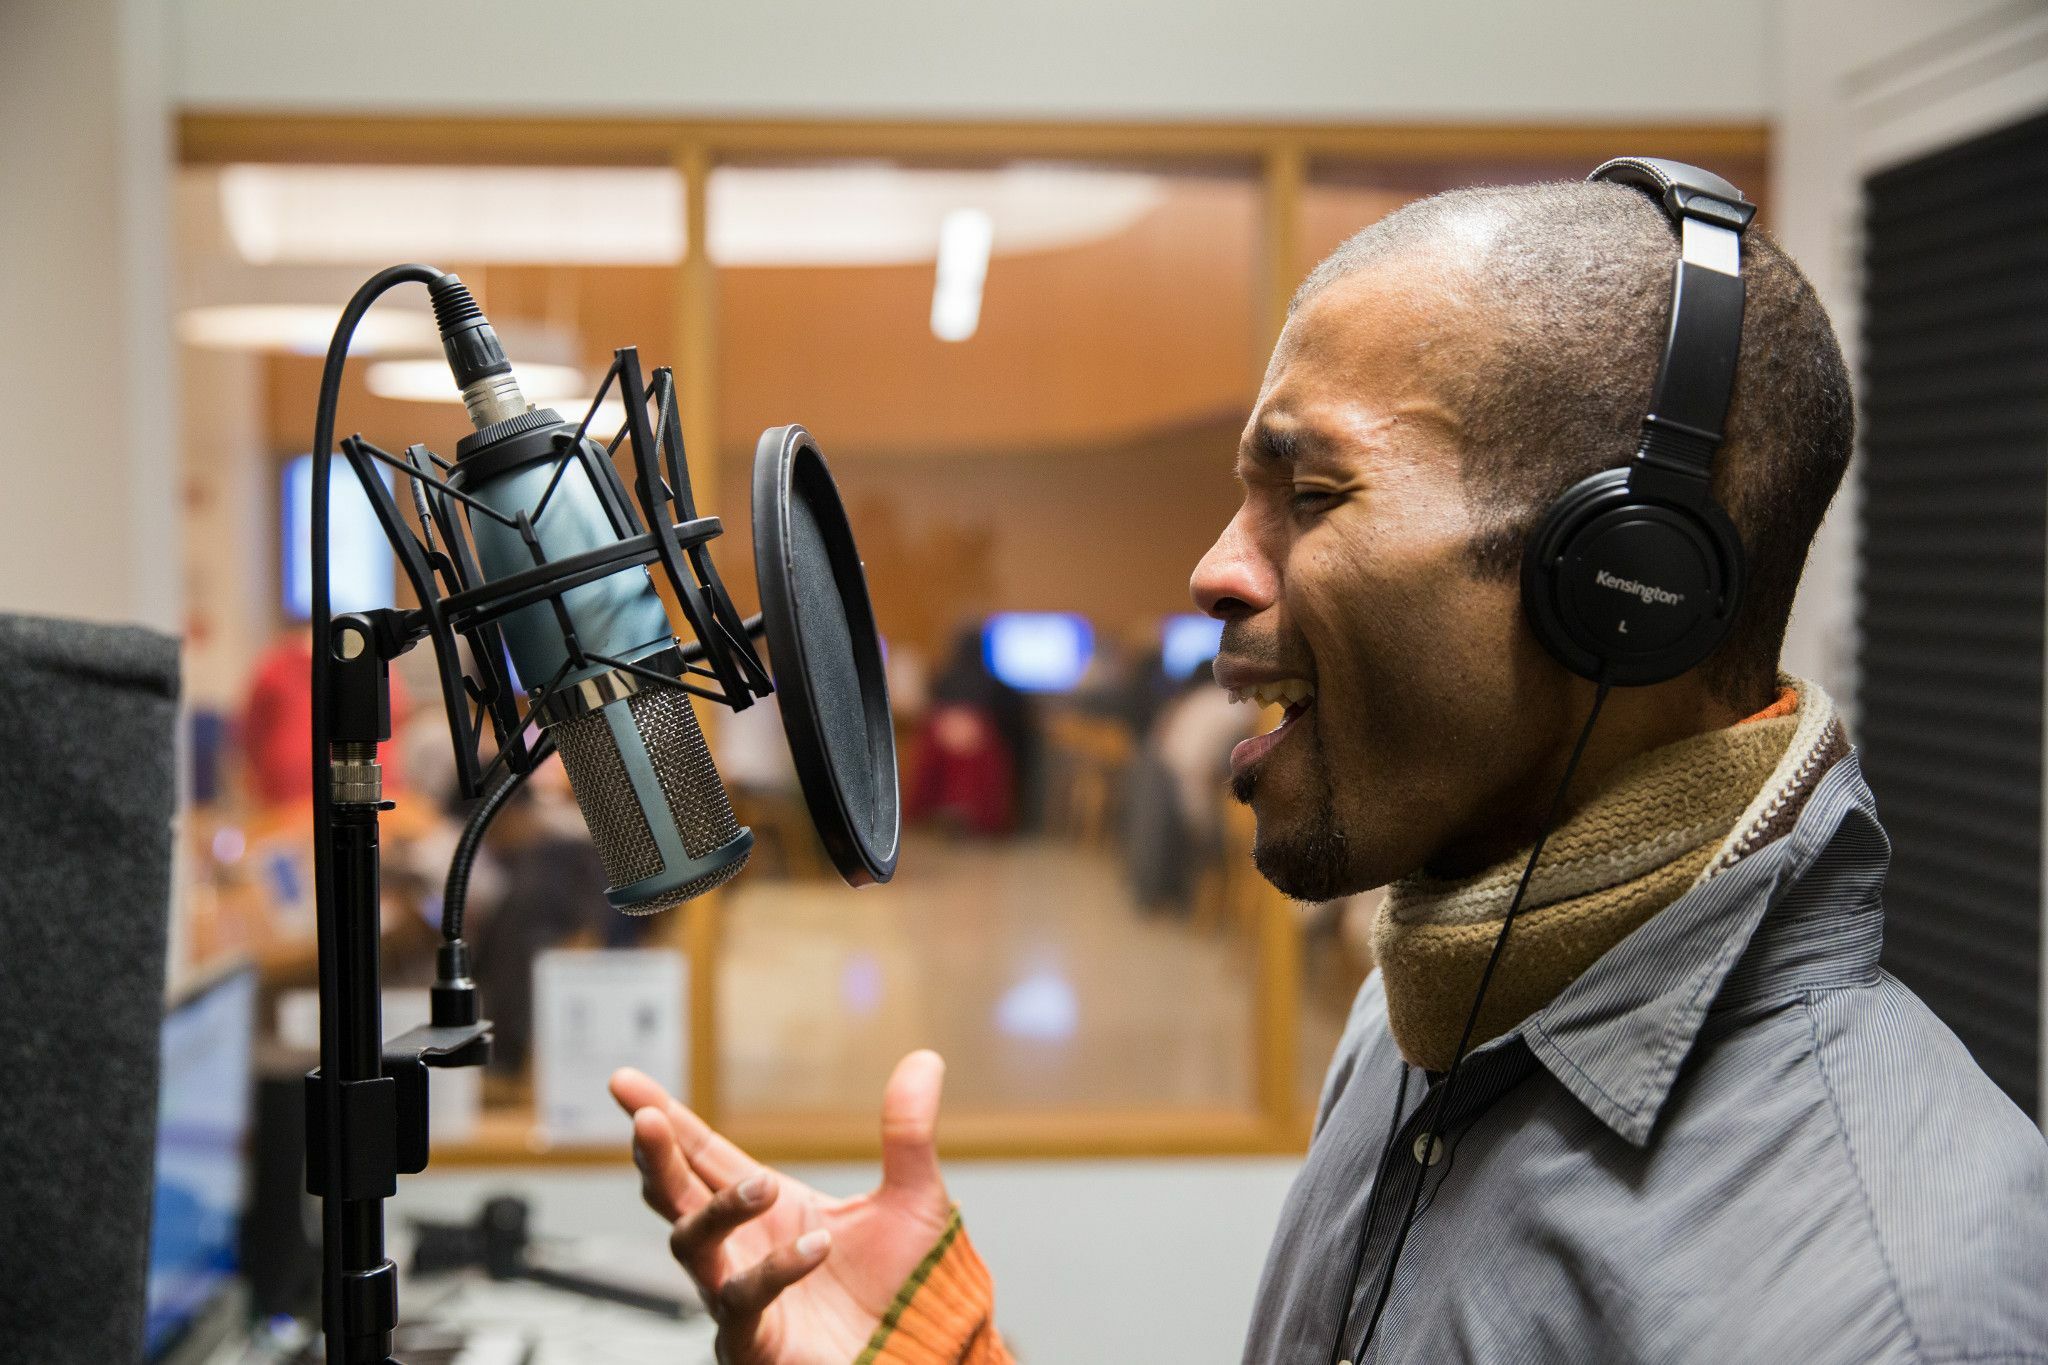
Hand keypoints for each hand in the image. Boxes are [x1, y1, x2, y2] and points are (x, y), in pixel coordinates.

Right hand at [610, 1051, 953, 1364]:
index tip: (624, 1083)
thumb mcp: (913, 1197)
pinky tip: (816, 1244)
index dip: (664, 1117)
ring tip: (764, 1185)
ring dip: (720, 1209)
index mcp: (767, 1207)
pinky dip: (777, 1269)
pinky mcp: (754, 1340)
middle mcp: (742, 1248)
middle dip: (656, 1156)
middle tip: (647, 1122)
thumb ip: (908, 1131)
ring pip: (692, 1246)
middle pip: (676, 1195)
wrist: (925, 1352)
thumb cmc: (908, 1287)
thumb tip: (925, 1058)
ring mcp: (739, 1294)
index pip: (701, 1154)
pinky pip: (744, 1299)